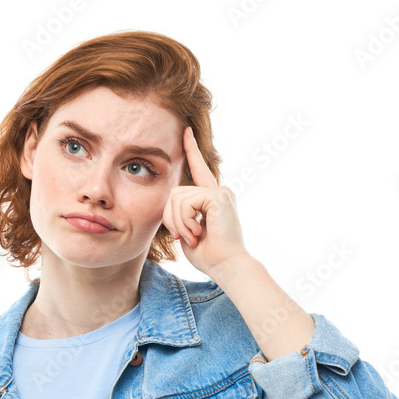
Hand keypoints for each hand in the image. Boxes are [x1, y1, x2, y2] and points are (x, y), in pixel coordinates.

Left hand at [162, 126, 250, 279]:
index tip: (186, 131)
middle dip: (171, 217)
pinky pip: (186, 202)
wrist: (228, 267)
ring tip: (193, 237)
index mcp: (213, 198)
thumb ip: (181, 215)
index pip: (199, 169)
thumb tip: (171, 206)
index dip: (191, 150)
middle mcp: (218, 191)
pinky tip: (198, 232)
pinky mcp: (219, 196)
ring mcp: (220, 192)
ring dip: (178, 222)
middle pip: (175, 192)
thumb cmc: (210, 256)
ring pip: (177, 197)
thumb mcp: (188, 232)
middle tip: (183, 237)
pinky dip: (185, 221)